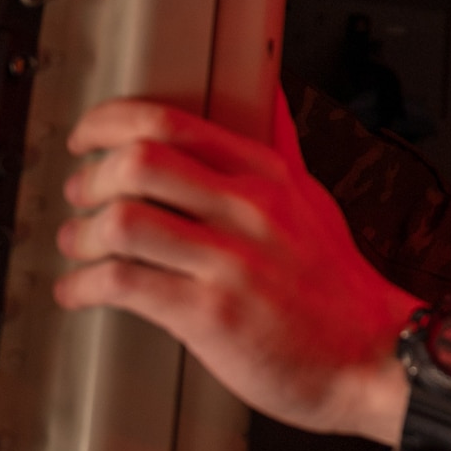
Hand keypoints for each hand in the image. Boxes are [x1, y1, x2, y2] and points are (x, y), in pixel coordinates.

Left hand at [54, 93, 422, 442]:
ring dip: (83, 235)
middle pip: (138, 161)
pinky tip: (82, 292)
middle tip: (81, 198)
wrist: (370, 355)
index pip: (172, 122)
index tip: (89, 138)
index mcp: (266, 175)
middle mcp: (248, 209)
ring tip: (80, 248)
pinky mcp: (211, 314)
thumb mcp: (313, 199)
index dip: (111, 123)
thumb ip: (281, 147)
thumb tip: (267, 95)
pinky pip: (125, 284)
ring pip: (124, 220)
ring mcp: (230, 261)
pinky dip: (85, 286)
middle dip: (91, 180)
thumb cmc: (336, 285)